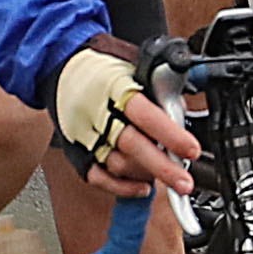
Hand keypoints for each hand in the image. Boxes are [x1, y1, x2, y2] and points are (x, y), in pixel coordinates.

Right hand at [47, 41, 195, 199]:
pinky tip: (142, 186)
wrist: (61, 66)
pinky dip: (123, 187)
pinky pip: (99, 178)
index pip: (144, 114)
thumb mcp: (135, 66)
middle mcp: (97, 112)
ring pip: (117, 164)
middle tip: (184, 182)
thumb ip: (159, 91)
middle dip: (162, 167)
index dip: (169, 134)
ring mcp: (84, 134)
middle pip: (131, 145)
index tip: (191, 150)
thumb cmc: (104, 66)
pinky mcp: (76, 152)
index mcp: (114, 86)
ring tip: (166, 173)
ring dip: (146, 174)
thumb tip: (182, 115)